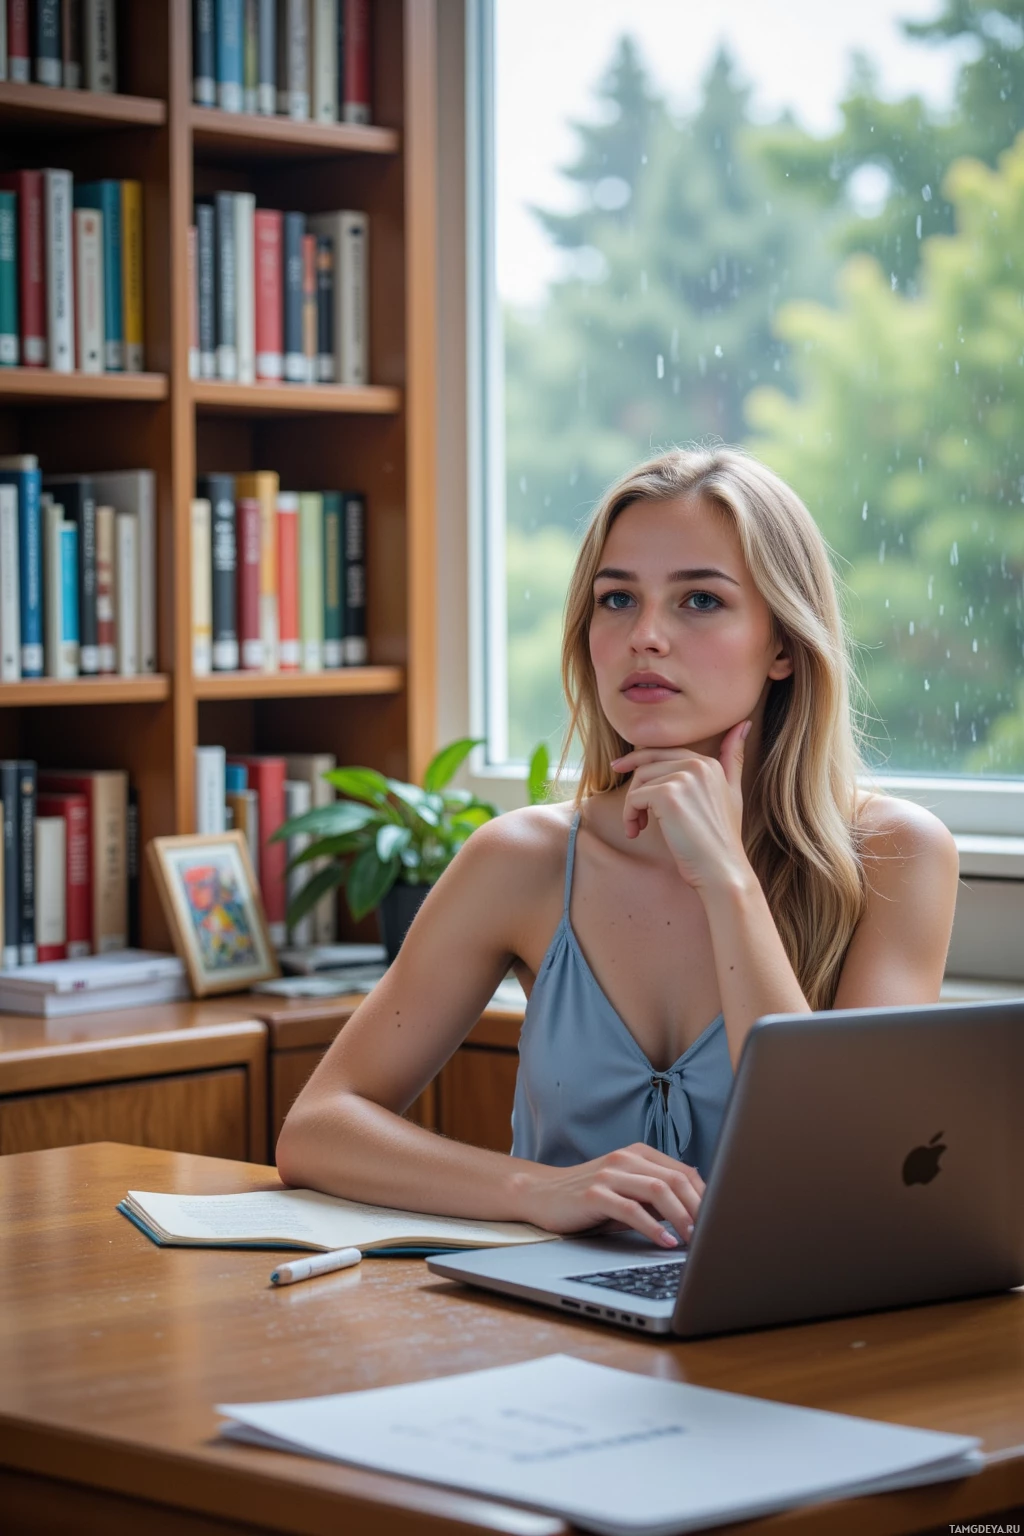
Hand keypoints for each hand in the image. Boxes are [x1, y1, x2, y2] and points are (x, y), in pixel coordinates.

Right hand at [516, 1142, 704, 1247]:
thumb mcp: (627, 1190)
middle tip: (712, 1233)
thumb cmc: (590, 1196)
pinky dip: (653, 1227)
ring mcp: (610, 1174)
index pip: (684, 1172)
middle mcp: (626, 1159)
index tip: (720, 1219)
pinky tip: (664, 1241)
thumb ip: (656, 1195)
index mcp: (639, 1154)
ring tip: (694, 1239)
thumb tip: (698, 1208)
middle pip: (676, 1180)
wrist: (542, 1194)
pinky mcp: (594, 1193)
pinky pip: (631, 1209)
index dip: (706, 1196)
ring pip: (658, 1190)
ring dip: (682, 1217)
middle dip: (699, 1208)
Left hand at [610, 720, 750, 892]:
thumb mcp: (732, 794)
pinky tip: (636, 831)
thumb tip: (744, 723)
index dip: (639, 762)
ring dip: (631, 805)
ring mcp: (683, 778)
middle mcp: (697, 765)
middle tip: (631, 814)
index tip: (621, 770)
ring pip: (638, 780)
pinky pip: (634, 798)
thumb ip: (733, 758)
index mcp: (709, 763)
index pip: (663, 752)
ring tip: (638, 827)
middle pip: (647, 764)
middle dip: (634, 787)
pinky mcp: (668, 795)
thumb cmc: (721, 839)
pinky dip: (629, 815)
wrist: (721, 869)